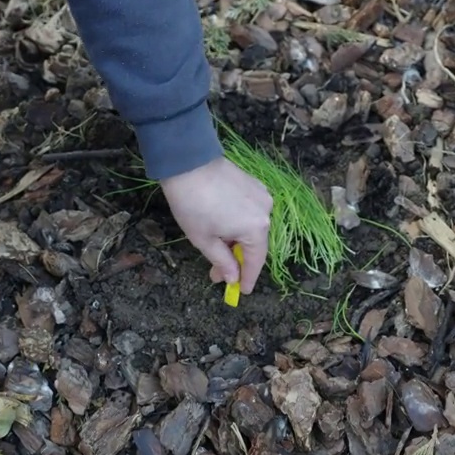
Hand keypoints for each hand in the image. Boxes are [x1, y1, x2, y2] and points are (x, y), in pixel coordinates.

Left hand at [160, 156, 271, 294]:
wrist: (188, 163)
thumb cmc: (193, 205)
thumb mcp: (204, 240)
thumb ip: (222, 262)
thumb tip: (233, 278)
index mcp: (256, 229)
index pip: (256, 262)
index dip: (248, 278)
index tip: (242, 291)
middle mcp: (266, 212)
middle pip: (255, 244)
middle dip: (236, 260)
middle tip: (217, 273)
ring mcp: (262, 195)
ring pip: (252, 227)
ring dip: (237, 241)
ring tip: (217, 248)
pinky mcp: (254, 184)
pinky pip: (250, 211)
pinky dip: (239, 223)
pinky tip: (222, 226)